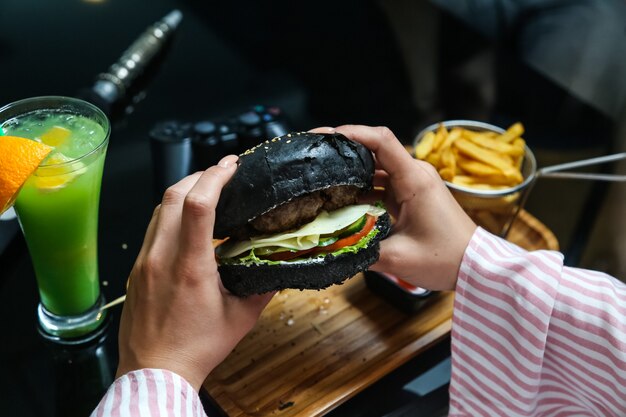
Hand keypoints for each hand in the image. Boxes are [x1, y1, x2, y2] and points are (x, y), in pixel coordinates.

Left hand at [116, 155, 272, 390]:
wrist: (155, 371)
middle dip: (199, 175)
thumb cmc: (195, 349)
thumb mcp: (241, 318)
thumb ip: (263, 287)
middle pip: (173, 195)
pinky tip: (187, 222)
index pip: (199, 205)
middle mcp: (161, 258)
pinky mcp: (137, 269)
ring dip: (183, 192)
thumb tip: (279, 263)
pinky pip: (152, 228)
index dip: (216, 176)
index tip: (231, 165)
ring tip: (206, 192)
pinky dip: (171, 213)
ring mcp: (144, 262)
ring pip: (159, 208)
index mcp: (190, 267)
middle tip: (221, 173)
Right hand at [311, 125, 475, 289]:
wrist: (475, 266)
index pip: (381, 140)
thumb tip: (328, 249)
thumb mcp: (398, 258)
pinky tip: (341, 198)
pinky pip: (382, 183)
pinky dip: (361, 187)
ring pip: (375, 167)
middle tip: (312, 157)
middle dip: (343, 150)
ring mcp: (413, 183)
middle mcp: (414, 174)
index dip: (351, 132)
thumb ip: (360, 250)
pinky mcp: (411, 195)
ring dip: (350, 171)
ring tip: (320, 178)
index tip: (324, 137)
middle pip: (374, 149)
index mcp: (414, 180)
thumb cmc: (445, 258)